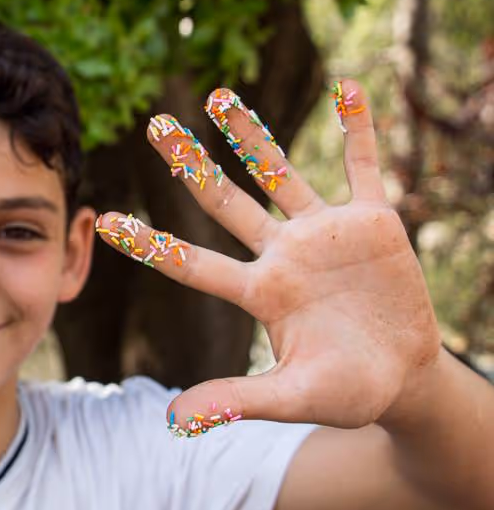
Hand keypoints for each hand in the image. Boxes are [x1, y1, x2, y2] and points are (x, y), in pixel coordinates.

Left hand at [97, 80, 441, 434]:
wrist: (407, 378)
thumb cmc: (348, 390)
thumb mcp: (296, 399)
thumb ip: (239, 401)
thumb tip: (173, 422)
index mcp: (260, 292)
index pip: (193, 263)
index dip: (149, 243)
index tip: (103, 219)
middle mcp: (283, 253)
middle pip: (226, 201)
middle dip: (191, 165)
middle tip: (153, 124)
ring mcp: (325, 232)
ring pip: (280, 171)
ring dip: (252, 134)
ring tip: (216, 94)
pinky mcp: (373, 221)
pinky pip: (364, 165)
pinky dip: (358, 127)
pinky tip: (349, 87)